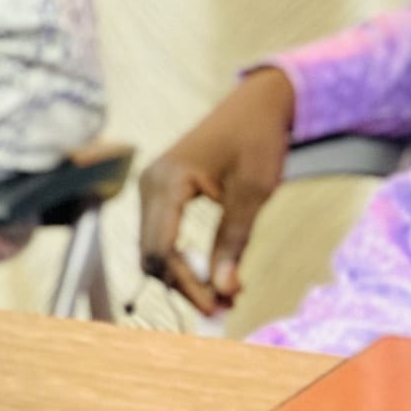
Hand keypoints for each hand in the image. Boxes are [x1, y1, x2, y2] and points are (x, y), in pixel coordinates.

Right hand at [137, 68, 296, 313]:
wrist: (261, 102)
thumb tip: (224, 289)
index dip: (186, 284)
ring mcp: (153, 187)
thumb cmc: (259, 138)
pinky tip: (214, 273)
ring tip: (224, 296)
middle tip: (224, 308)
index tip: (218, 307)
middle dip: (186, 284)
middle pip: (153, 254)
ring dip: (187, 275)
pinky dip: (187, 257)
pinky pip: (166, 235)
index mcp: (166, 181)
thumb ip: (234, 241)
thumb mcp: (253, 192)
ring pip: (158, 248)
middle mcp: (149, 184)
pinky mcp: (164, 192)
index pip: (161, 250)